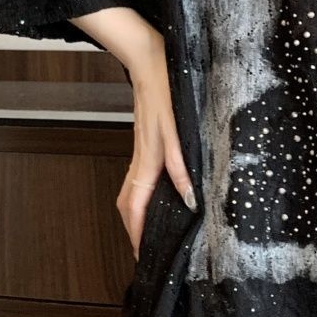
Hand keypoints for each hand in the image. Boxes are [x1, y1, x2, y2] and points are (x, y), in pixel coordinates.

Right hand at [114, 36, 195, 260]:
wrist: (151, 61)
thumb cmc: (167, 91)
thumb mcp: (178, 130)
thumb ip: (181, 165)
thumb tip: (189, 199)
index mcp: (147, 160)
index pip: (135, 207)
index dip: (136, 233)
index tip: (142, 255)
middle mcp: (140, 159)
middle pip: (127, 203)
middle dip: (132, 230)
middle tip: (144, 251)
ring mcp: (141, 151)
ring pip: (130, 191)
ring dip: (136, 214)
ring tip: (148, 232)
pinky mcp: (146, 143)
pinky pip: (138, 177)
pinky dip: (142, 195)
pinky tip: (156, 196)